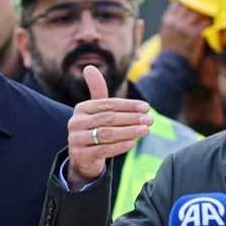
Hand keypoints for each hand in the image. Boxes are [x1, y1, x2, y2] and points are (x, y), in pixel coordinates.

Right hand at [66, 65, 152, 189]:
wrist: (83, 158)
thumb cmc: (94, 129)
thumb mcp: (97, 111)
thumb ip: (98, 91)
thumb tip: (89, 66)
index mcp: (81, 108)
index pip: (108, 104)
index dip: (128, 105)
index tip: (146, 107)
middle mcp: (75, 122)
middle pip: (108, 118)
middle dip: (131, 118)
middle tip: (149, 119)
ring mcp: (76, 139)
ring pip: (106, 134)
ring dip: (128, 132)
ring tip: (145, 130)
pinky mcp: (80, 155)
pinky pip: (103, 150)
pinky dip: (119, 146)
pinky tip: (133, 143)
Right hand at [159, 2, 211, 67]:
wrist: (172, 67)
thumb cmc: (170, 51)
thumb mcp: (165, 33)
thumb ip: (173, 20)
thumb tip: (182, 9)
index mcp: (167, 20)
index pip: (179, 2)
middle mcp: (175, 21)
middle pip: (190, 4)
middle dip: (199, 3)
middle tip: (207, 3)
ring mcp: (186, 27)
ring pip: (199, 11)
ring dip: (207, 11)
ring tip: (212, 12)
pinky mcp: (196, 34)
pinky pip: (206, 22)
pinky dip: (210, 22)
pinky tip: (212, 24)